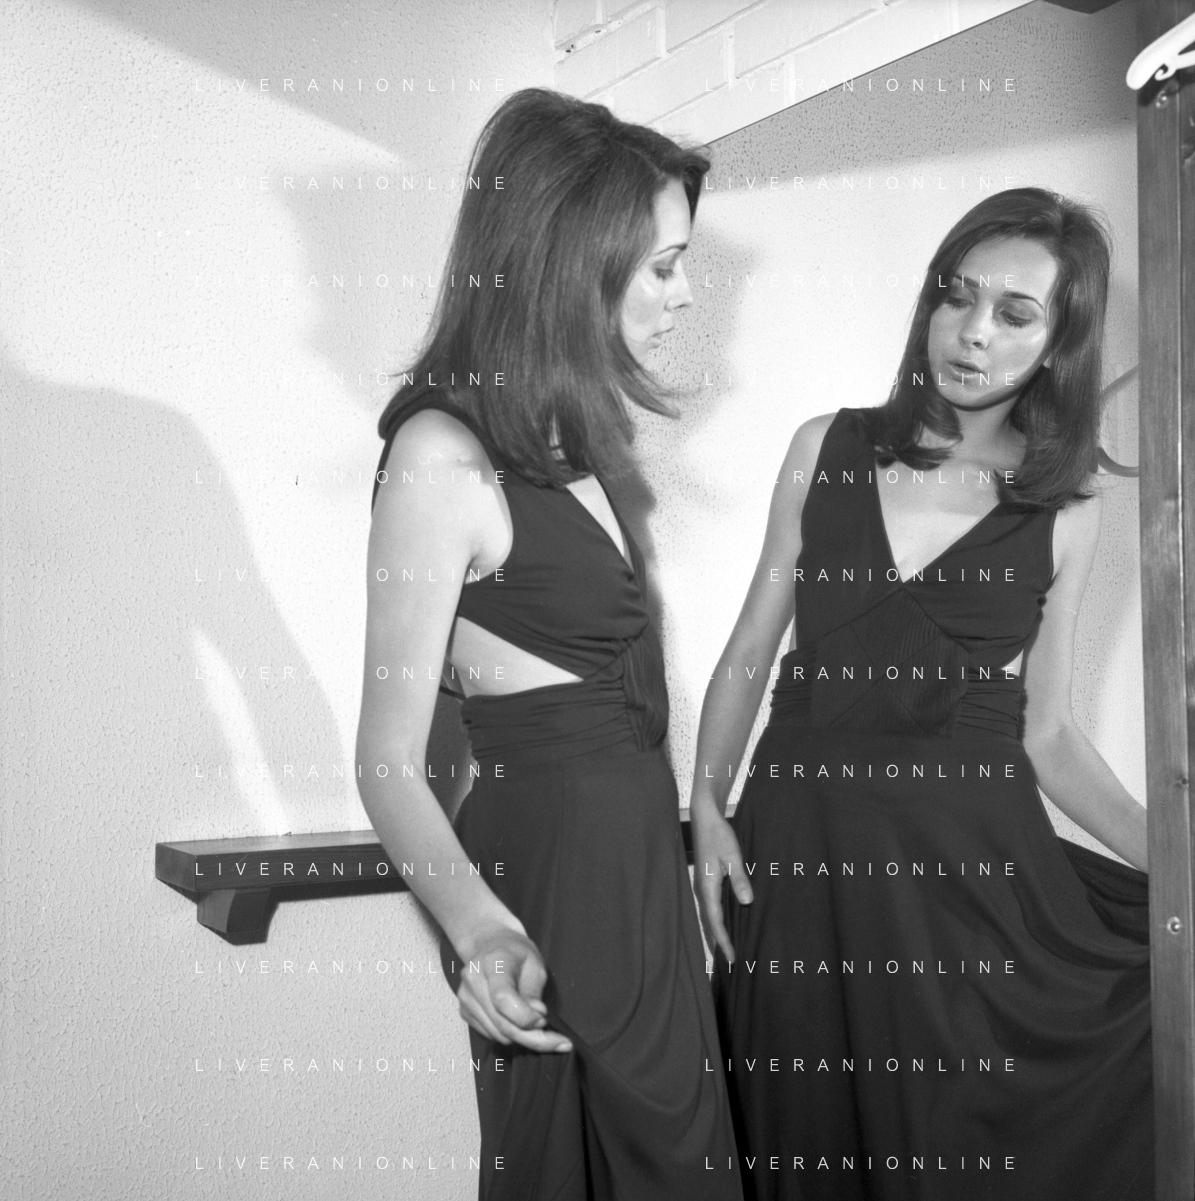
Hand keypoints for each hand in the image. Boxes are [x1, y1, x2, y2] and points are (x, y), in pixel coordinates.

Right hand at [453, 921, 572, 1053]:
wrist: (491, 945)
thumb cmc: (516, 953)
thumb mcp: (535, 964)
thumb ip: (534, 992)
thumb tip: (536, 1019)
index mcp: (493, 962)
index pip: (503, 999)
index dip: (525, 1017)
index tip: (544, 1019)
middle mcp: (473, 980)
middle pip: (502, 1023)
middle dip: (532, 1037)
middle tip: (557, 1041)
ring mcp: (465, 997)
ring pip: (497, 1034)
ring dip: (522, 1038)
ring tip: (538, 1028)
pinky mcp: (464, 1011)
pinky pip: (491, 1034)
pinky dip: (509, 1035)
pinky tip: (519, 1023)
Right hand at [691, 802, 752, 963]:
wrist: (705, 817)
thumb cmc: (719, 835)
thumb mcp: (732, 856)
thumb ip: (739, 879)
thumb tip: (746, 902)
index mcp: (707, 886)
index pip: (715, 921)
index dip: (723, 941)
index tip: (731, 958)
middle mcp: (701, 889)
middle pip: (709, 922)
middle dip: (719, 941)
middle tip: (730, 960)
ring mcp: (701, 885)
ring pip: (708, 915)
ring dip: (717, 931)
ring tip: (728, 946)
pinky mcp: (705, 880)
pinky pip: (710, 905)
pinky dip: (716, 918)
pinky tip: (725, 921)